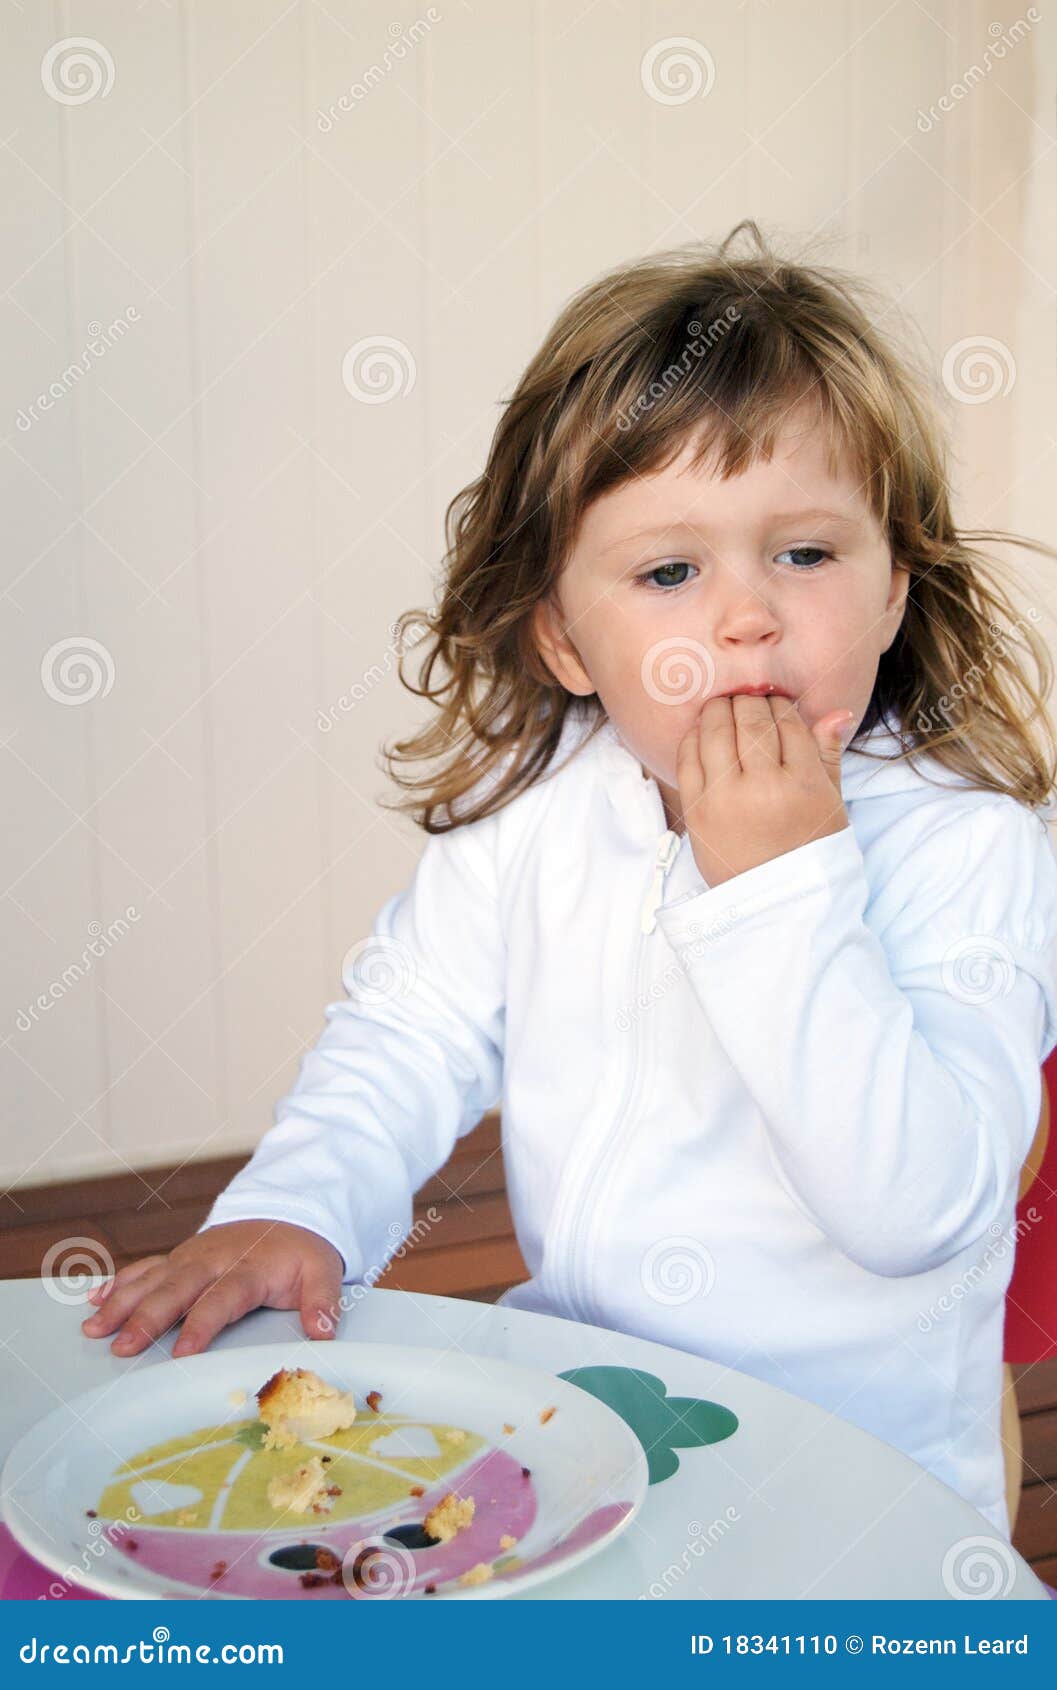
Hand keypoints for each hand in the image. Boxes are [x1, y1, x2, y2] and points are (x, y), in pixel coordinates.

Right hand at [80, 1219, 344, 1357]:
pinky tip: (95, 1301)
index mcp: (249, 1268)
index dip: (202, 1325)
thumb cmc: (301, 1252)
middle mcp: (213, 1260)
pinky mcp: (179, 1257)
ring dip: (122, 1302)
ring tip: (94, 1328)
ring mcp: (191, 1257)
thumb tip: (325, 1330)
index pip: (222, 1298)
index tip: (182, 1352)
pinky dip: (119, 1283)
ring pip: (152, 1279)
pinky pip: (146, 1268)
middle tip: (122, 1347)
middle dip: (147, 1318)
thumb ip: (324, 1301)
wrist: (287, 1212)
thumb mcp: (324, 1271)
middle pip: (176, 1289)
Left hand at [675, 694, 855, 888]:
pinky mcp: (695, 810)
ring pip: (715, 729)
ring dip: (719, 710)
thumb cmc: (808, 851)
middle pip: (750, 719)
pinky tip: (704, 732)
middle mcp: (762, 788)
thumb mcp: (832, 805)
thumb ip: (829, 755)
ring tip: (725, 709)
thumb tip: (836, 711)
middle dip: (749, 702)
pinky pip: (687, 757)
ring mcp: (723, 799)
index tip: (776, 704)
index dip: (780, 705)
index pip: (787, 722)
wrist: (774, 903)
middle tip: (749, 701)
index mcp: (802, 785)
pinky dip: (694, 736)